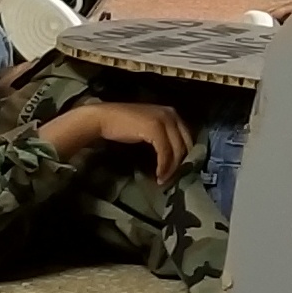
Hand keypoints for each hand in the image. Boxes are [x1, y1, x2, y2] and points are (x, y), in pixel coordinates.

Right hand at [52, 100, 192, 175]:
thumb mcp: (149, 127)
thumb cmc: (123, 124)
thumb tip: (175, 155)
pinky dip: (163, 166)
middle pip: (185, 144)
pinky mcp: (155, 129)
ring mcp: (164, 120)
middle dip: (181, 163)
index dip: (185, 155)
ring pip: (177, 150)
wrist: (104, 118)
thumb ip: (164, 135)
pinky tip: (158, 175)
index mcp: (172, 112)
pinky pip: (165, 152)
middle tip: (174, 178)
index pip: (187, 137)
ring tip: (164, 180)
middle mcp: (171, 114)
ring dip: (172, 168)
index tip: (179, 170)